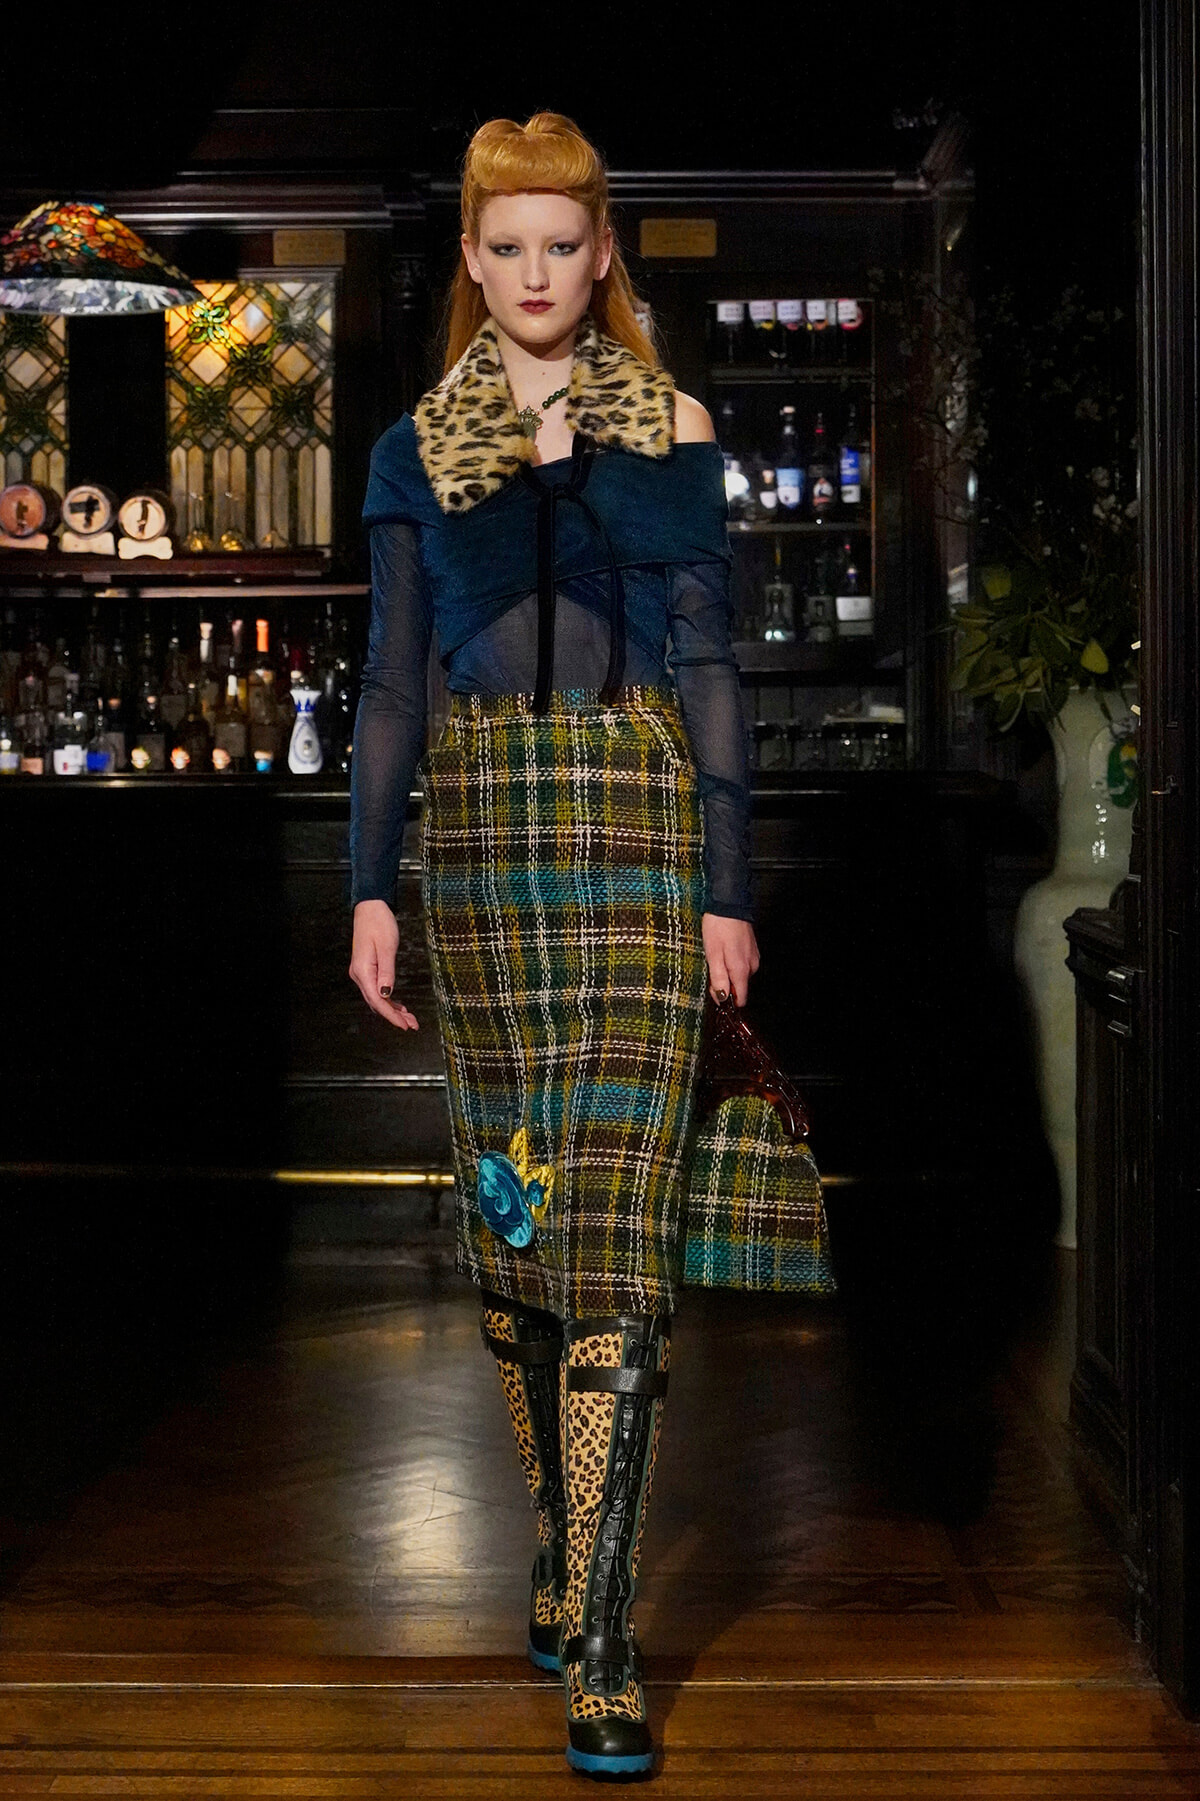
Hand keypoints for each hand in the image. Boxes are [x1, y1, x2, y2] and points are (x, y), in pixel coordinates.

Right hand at [349, 899, 418, 1029]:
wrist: (370, 908)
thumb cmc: (379, 924)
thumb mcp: (387, 947)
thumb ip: (387, 972)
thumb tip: (386, 994)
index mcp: (363, 971)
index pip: (377, 1000)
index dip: (391, 1015)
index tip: (404, 1025)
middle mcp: (360, 975)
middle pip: (376, 1002)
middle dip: (394, 1016)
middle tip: (412, 1025)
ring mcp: (362, 972)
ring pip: (377, 998)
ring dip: (392, 1009)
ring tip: (409, 1019)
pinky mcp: (367, 969)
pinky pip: (377, 989)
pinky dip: (389, 999)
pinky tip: (399, 1006)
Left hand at [701, 913, 759, 1007]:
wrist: (730, 904)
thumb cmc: (719, 927)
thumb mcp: (713, 955)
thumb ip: (718, 979)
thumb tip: (722, 998)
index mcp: (742, 969)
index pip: (740, 999)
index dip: (726, 999)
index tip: (714, 991)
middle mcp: (752, 966)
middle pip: (739, 987)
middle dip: (724, 983)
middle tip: (710, 968)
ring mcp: (753, 957)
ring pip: (740, 975)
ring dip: (727, 971)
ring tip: (716, 956)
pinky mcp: (752, 950)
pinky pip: (742, 964)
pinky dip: (732, 962)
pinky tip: (723, 950)